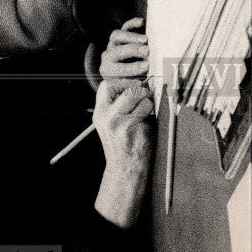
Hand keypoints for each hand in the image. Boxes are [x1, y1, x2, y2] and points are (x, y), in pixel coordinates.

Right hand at [92, 77, 153, 227]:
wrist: (125, 169)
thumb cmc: (123, 143)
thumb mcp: (112, 122)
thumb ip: (119, 104)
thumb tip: (139, 84)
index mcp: (100, 113)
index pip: (107, 85)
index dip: (123, 82)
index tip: (133, 86)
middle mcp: (107, 116)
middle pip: (128, 89)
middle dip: (140, 90)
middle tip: (144, 95)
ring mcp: (119, 123)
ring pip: (141, 98)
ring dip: (148, 104)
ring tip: (145, 114)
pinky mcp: (133, 129)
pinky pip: (148, 111)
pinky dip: (151, 115)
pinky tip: (146, 126)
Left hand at [99, 18, 148, 93]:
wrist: (126, 70)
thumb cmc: (134, 80)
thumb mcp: (135, 86)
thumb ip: (140, 86)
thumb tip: (150, 89)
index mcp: (109, 72)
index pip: (116, 72)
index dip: (130, 73)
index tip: (144, 74)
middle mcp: (108, 57)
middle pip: (115, 52)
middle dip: (132, 52)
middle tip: (147, 53)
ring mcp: (113, 44)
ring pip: (116, 36)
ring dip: (131, 37)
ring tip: (146, 41)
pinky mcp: (120, 35)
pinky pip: (123, 27)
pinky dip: (132, 24)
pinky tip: (142, 23)